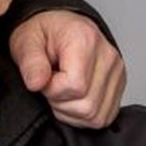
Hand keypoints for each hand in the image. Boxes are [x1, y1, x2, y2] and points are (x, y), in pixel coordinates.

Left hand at [12, 10, 125, 128]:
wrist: (60, 28)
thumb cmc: (44, 34)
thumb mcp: (26, 41)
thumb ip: (30, 62)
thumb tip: (36, 84)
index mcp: (85, 40)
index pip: (75, 86)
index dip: (52, 90)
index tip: (44, 78)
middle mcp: (108, 57)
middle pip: (87, 105)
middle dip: (60, 104)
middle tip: (51, 85)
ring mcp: (117, 73)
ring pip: (95, 115)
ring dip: (71, 112)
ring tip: (61, 92)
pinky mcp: (119, 87)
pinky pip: (103, 117)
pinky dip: (83, 116)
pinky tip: (73, 99)